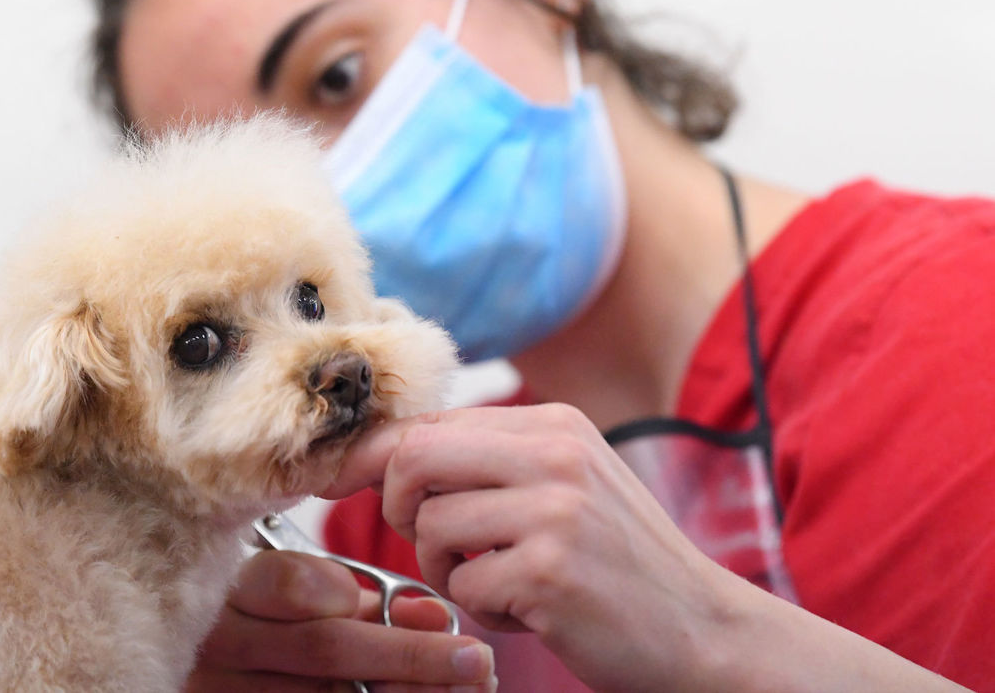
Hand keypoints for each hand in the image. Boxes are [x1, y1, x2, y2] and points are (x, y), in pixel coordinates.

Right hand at [186, 549, 496, 691]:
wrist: (219, 660)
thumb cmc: (266, 616)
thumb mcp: (307, 596)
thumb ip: (364, 600)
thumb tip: (438, 616)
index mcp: (230, 588)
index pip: (290, 581)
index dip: (351, 591)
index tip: (408, 601)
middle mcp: (223, 646)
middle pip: (324, 649)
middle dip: (411, 654)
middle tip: (477, 659)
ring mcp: (227, 692)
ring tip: (468, 689)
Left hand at [328, 405, 967, 691]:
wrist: (704, 628)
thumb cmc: (618, 560)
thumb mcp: (565, 484)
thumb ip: (490, 461)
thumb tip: (383, 455)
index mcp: (554, 423)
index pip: (431, 421)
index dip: (376, 455)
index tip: (343, 481)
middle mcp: (555, 454)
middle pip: (414, 457)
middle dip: (397, 505)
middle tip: (429, 540)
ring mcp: (555, 511)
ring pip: (430, 527)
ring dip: (446, 569)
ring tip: (499, 582)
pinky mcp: (549, 571)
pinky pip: (462, 585)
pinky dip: (482, 608)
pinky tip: (529, 611)